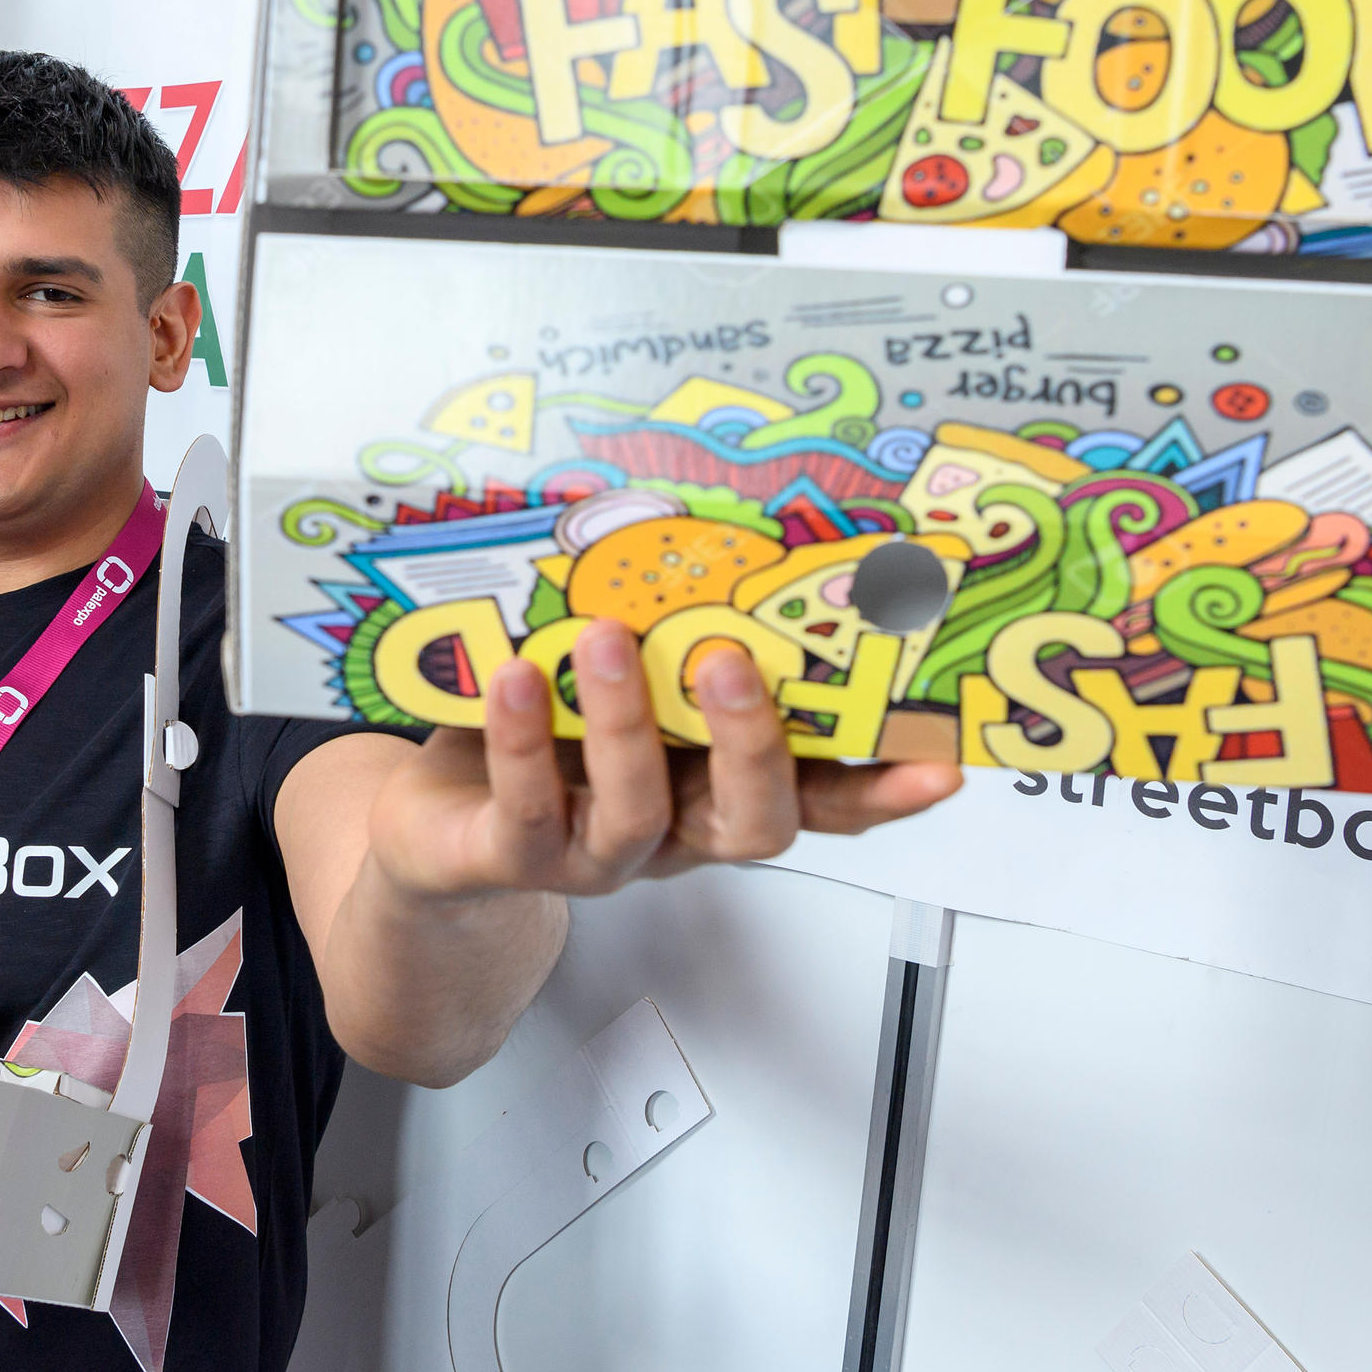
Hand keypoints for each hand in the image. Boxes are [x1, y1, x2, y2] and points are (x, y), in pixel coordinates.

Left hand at [364, 617, 962, 900]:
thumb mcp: (612, 671)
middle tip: (729, 664)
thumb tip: (707, 510)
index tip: (939, 762)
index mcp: (713, 787)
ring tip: (609, 641)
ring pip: (638, 813)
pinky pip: (528, 809)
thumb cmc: (536, 730)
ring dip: (630, 724)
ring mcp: (595, 856)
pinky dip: (523, 741)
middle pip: (751, 823)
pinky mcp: (511, 861)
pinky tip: (512, 680)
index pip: (820, 799)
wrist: (431, 819)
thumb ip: (664, 621)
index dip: (880, 790)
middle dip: (753, 744)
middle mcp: (672, 832)